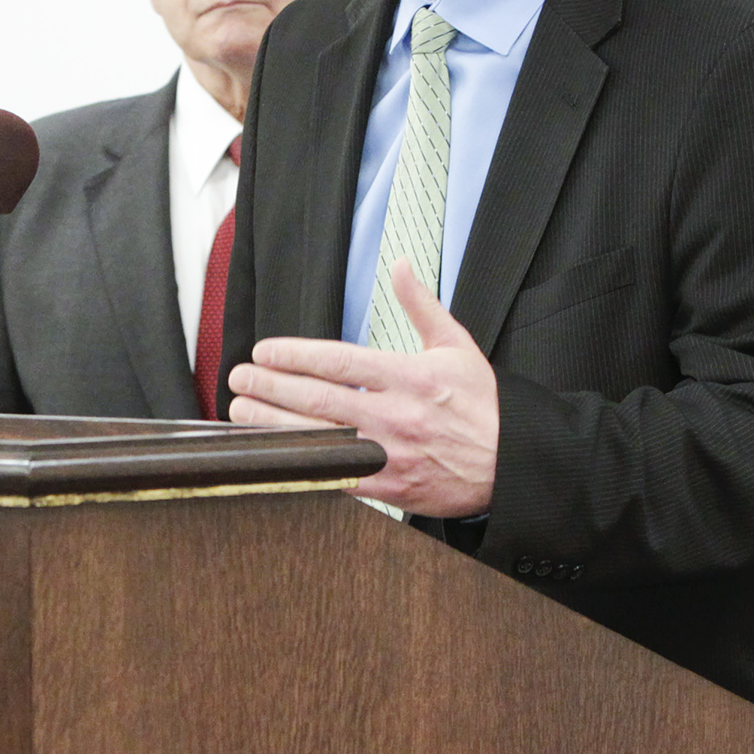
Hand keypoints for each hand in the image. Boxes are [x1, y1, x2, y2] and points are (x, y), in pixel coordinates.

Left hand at [227, 258, 497, 516]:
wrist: (514, 465)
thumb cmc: (483, 406)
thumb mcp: (457, 347)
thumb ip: (422, 306)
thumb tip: (401, 265)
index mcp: (410, 377)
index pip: (339, 362)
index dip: (294, 355)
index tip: (264, 351)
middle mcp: (397, 415)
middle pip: (319, 398)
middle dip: (271, 387)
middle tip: (239, 378)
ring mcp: (392, 454)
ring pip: (320, 437)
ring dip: (273, 424)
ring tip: (241, 410)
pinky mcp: (391, 488)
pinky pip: (338, 476)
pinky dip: (304, 465)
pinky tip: (276, 454)